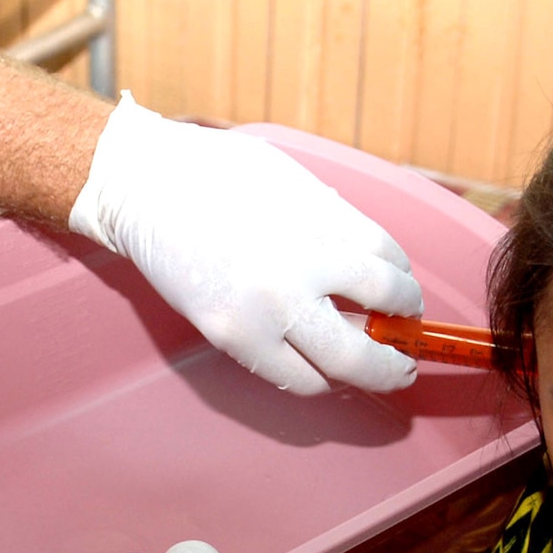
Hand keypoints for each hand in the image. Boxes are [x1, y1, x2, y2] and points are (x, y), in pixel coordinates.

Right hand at [69, 94, 423, 395]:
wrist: (143, 186)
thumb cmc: (216, 173)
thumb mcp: (293, 182)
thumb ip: (334, 222)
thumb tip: (372, 264)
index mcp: (322, 221)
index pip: (390, 264)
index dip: (403, 286)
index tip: (402, 296)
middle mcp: (302, 269)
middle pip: (382, 326)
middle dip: (402, 348)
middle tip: (409, 353)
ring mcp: (266, 310)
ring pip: (343, 365)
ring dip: (370, 371)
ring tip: (374, 368)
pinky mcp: (234, 337)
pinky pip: (296, 378)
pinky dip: (319, 378)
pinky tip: (322, 368)